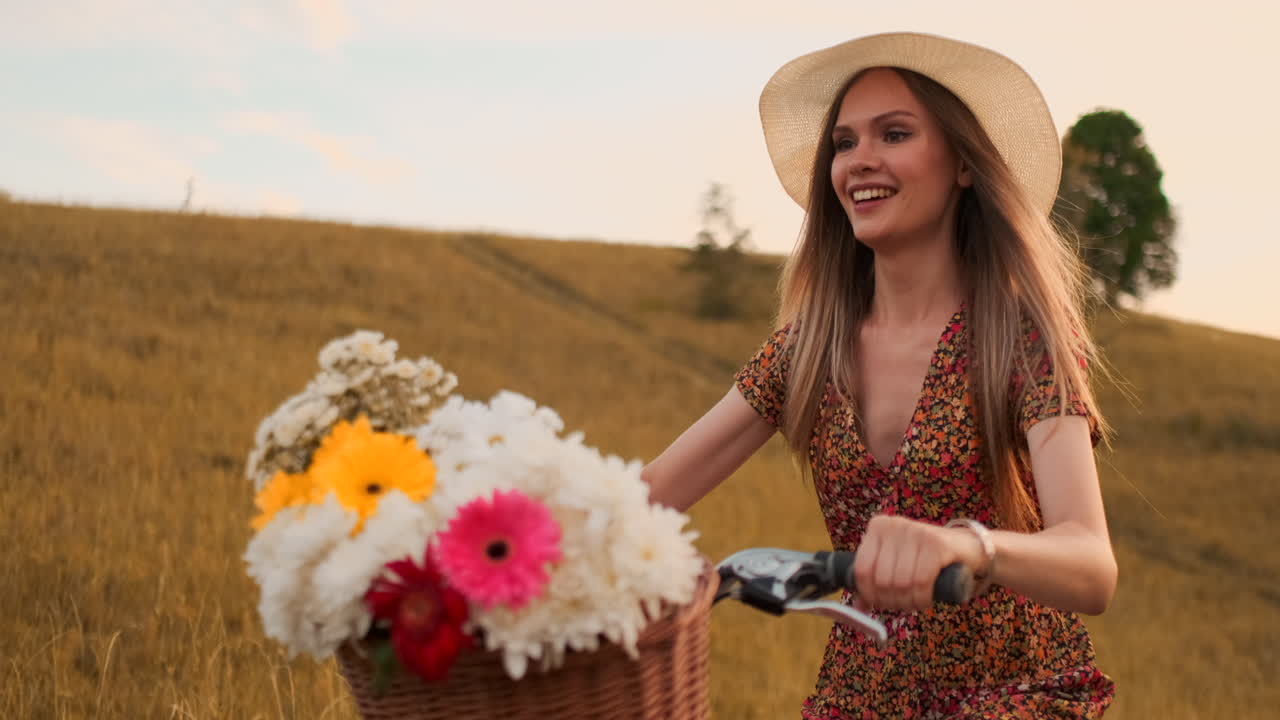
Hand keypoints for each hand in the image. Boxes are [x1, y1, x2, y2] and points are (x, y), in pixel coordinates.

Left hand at [852, 514, 984, 611]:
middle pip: (882, 580)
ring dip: (909, 602)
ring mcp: (915, 531)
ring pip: (901, 583)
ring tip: (916, 602)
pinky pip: (921, 582)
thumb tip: (858, 607)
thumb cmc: (924, 558)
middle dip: (892, 601)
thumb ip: (875, 582)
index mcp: (878, 526)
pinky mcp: (936, 544)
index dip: (869, 594)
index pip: (862, 570)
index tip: (879, 604)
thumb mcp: (896, 564)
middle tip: (903, 604)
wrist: (965, 547)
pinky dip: (923, 598)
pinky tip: (926, 599)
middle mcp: (893, 525)